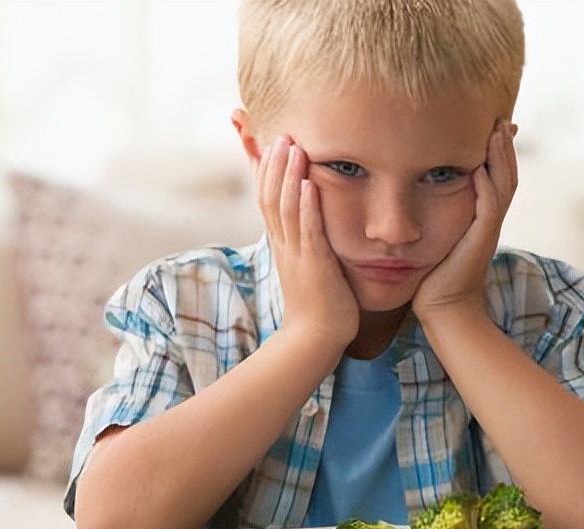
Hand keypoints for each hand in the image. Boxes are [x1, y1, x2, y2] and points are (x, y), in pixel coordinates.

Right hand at [257, 136, 358, 350]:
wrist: (315, 340)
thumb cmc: (319, 305)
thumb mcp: (309, 266)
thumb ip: (309, 242)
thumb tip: (311, 224)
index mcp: (283, 244)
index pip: (268, 200)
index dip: (264, 171)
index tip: (266, 142)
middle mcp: (285, 245)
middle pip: (270, 197)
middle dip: (273, 164)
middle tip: (279, 132)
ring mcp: (297, 255)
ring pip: (286, 208)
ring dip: (288, 176)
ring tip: (292, 146)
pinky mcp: (314, 266)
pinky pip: (308, 231)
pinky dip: (307, 207)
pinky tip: (309, 185)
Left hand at [412, 120, 517, 322]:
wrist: (443, 310)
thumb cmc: (433, 277)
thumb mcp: (435, 237)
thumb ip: (432, 214)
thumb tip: (415, 193)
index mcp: (480, 218)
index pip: (494, 176)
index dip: (496, 152)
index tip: (493, 126)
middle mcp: (488, 221)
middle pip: (505, 175)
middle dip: (504, 147)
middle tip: (503, 119)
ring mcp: (487, 231)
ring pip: (503, 187)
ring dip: (501, 159)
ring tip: (498, 132)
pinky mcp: (480, 242)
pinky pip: (489, 210)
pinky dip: (487, 188)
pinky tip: (480, 168)